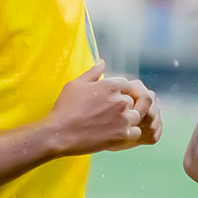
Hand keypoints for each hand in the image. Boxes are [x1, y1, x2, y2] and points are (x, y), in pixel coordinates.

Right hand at [44, 66, 161, 157]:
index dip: (121, 92)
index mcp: (110, 86)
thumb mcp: (76, 84)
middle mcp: (120, 101)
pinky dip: (130, 133)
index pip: (127, 85)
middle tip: (110, 114)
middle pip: (133, 100)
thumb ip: (93, 72)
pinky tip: (118, 133)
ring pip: (136, 116)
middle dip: (124, 106)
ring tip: (114, 124)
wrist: (60, 134)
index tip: (113, 100)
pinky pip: (136, 132)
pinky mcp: (122, 135)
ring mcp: (123, 119)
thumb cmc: (66, 108)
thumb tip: (102, 62)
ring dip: (128, 119)